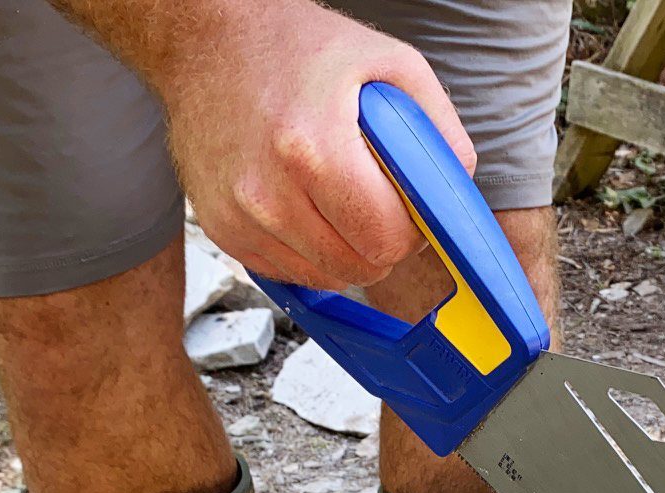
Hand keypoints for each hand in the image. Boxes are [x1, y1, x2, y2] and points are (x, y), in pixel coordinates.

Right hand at [158, 3, 473, 289]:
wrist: (208, 42)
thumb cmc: (295, 47)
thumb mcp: (389, 63)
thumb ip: (438, 129)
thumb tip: (457, 189)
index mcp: (313, 149)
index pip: (387, 239)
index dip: (411, 229)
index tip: (407, 206)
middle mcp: (268, 192)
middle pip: (359, 267)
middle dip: (381, 242)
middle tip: (376, 201)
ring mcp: (240, 218)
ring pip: (326, 278)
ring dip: (346, 250)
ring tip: (339, 198)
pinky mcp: (223, 232)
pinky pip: (289, 272)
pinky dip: (309, 250)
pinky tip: (305, 205)